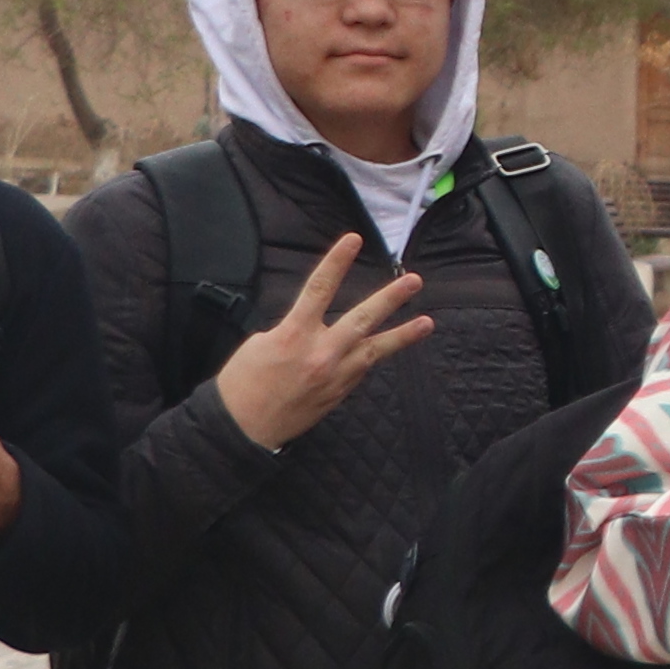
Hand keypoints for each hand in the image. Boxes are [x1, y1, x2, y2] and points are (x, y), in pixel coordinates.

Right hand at [216, 238, 437, 451]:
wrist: (242, 428)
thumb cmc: (242, 383)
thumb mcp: (260, 344)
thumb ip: (293, 329)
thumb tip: (312, 325)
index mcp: (294, 335)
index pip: (319, 289)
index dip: (337, 262)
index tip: (353, 239)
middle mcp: (320, 354)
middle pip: (362, 319)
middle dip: (390, 299)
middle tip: (414, 281)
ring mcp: (334, 376)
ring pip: (375, 351)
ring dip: (403, 336)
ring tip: (427, 323)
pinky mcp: (339, 393)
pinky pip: (361, 369)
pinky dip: (371, 356)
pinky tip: (385, 347)